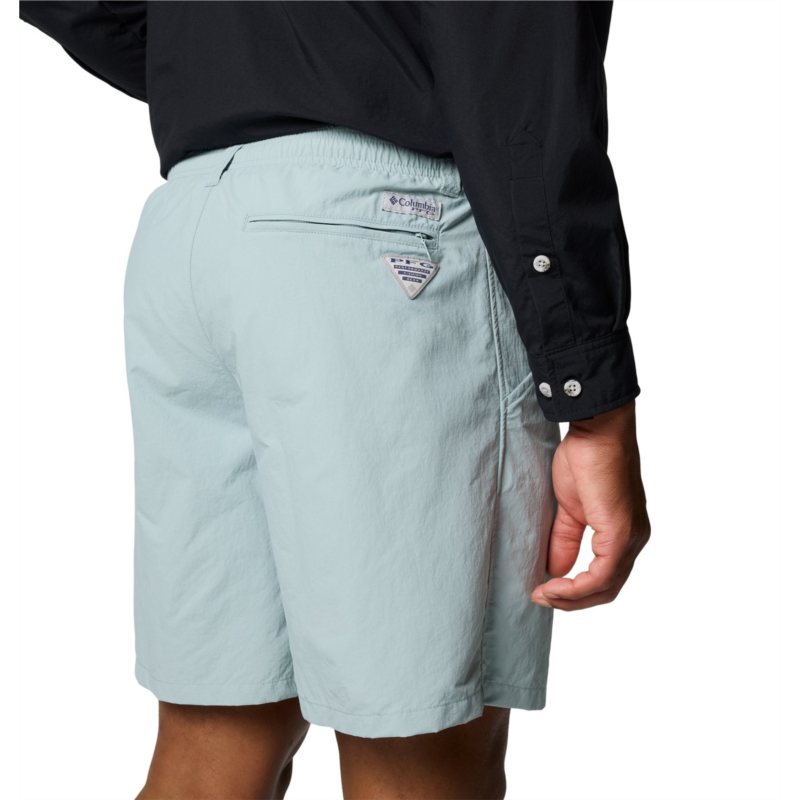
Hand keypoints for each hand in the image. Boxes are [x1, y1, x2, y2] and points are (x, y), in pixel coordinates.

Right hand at [532, 401, 649, 610]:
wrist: (597, 431)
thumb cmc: (585, 458)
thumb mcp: (570, 508)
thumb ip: (564, 539)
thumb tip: (554, 570)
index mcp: (625, 533)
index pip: (606, 577)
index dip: (575, 591)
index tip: (545, 591)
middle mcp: (635, 539)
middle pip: (607, 589)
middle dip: (572, 601)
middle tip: (541, 598)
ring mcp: (631, 537)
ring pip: (605, 587)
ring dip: (571, 598)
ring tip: (543, 595)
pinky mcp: (621, 532)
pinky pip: (601, 574)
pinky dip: (576, 586)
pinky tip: (554, 585)